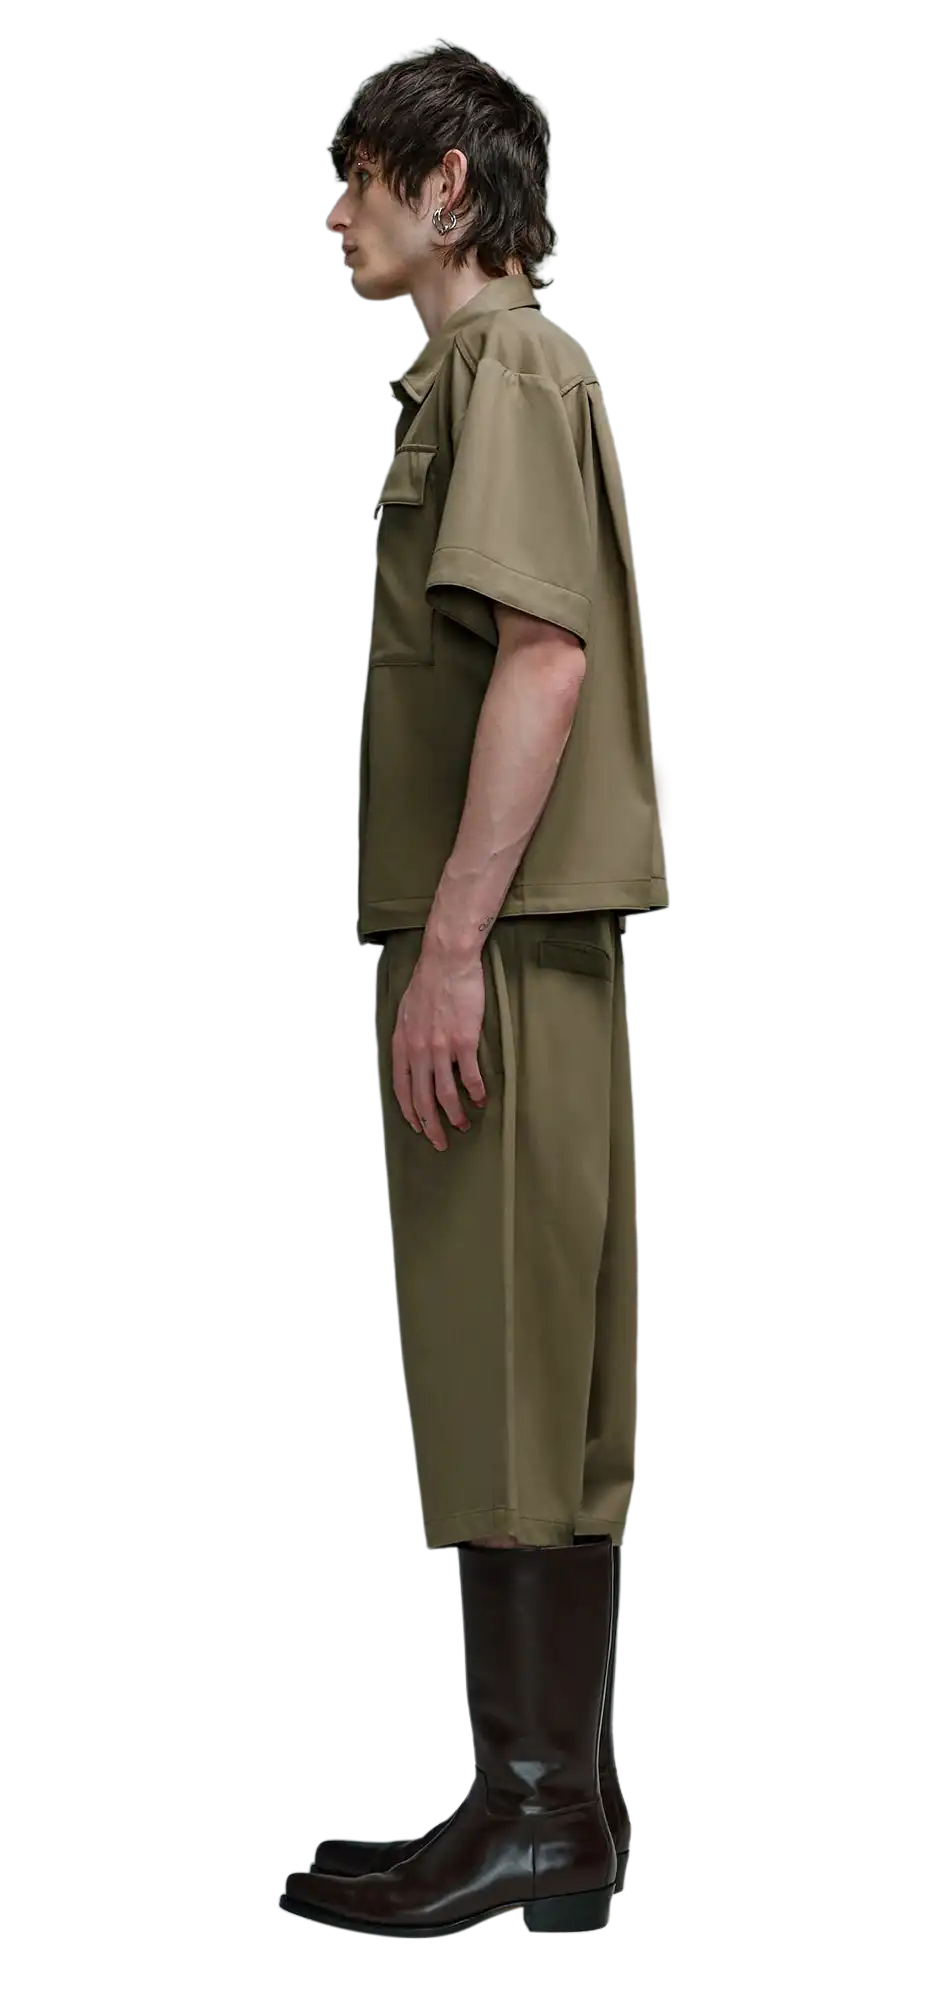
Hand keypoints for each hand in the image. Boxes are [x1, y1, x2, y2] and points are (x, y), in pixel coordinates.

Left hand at [392, 942, 487, 1151]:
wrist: (447, 961)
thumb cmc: (428, 982)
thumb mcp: (405, 1013)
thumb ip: (407, 1038)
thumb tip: (410, 1057)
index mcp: (402, 1044)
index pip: (401, 1089)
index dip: (410, 1112)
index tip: (418, 1126)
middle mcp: (418, 1050)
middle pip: (422, 1100)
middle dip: (431, 1127)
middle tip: (440, 1142)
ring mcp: (441, 1047)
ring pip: (446, 1095)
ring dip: (455, 1116)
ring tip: (463, 1126)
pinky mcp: (464, 1041)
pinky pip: (470, 1077)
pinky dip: (476, 1092)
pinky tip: (481, 1099)